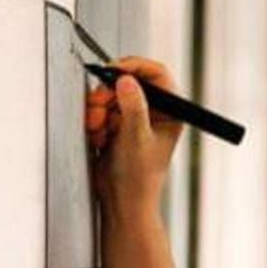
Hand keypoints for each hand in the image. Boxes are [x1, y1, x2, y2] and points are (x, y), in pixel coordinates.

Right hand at [85, 57, 183, 222]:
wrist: (122, 200)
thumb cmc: (139, 177)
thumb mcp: (136, 138)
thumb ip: (133, 107)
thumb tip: (127, 80)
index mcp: (171, 111)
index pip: (157, 73)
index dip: (134, 66)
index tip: (113, 69)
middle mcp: (155, 111)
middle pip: (128, 81)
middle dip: (108, 94)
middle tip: (97, 105)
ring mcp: (135, 117)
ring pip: (110, 95)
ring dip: (98, 110)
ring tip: (98, 131)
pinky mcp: (117, 125)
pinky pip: (101, 109)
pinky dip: (95, 121)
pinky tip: (99, 140)